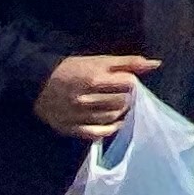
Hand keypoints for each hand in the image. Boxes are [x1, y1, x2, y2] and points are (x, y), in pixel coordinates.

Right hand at [36, 52, 157, 138]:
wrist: (38, 82)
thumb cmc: (73, 69)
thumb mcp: (99, 60)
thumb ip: (128, 63)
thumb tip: (156, 64)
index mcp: (94, 79)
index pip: (128, 84)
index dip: (131, 83)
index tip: (126, 82)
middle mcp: (86, 99)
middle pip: (122, 102)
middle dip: (127, 98)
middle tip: (122, 95)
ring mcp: (78, 116)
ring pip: (112, 118)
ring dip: (120, 112)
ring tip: (116, 105)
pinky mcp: (71, 128)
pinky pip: (98, 134)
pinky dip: (110, 129)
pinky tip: (113, 122)